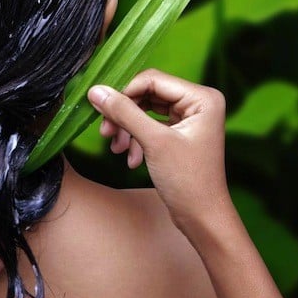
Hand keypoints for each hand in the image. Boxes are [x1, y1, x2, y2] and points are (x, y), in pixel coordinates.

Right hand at [87, 68, 229, 229]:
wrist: (202, 218)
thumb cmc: (187, 180)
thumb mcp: (153, 142)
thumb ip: (124, 112)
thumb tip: (96, 91)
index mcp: (202, 97)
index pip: (153, 80)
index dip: (125, 92)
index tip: (103, 109)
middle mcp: (198, 102)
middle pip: (147, 94)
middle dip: (125, 113)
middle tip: (106, 132)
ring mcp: (189, 118)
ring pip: (145, 109)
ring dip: (127, 127)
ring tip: (117, 148)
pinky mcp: (179, 132)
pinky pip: (150, 124)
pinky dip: (136, 138)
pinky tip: (131, 158)